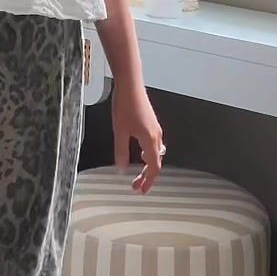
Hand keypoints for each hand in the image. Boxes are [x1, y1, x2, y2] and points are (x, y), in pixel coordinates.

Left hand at [112, 78, 164, 192]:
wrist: (130, 84)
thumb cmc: (124, 105)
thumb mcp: (119, 131)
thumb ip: (121, 151)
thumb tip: (121, 170)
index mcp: (150, 140)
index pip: (154, 167)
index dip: (148, 181)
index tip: (140, 191)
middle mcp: (156, 136)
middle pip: (156, 162)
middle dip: (148, 176)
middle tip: (137, 186)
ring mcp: (155, 129)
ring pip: (156, 154)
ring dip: (149, 166)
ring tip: (138, 175)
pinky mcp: (152, 123)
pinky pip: (154, 145)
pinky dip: (149, 155)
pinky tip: (141, 154)